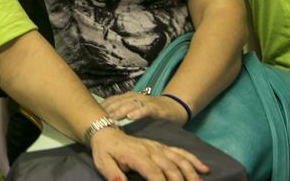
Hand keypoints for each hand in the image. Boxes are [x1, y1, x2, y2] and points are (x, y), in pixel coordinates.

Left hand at [89, 126, 207, 180]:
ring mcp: (158, 148)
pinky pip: (180, 152)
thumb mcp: (103, 163)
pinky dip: (193, 160)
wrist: (107, 132)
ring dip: (190, 174)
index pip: (154, 173)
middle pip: (170, 169)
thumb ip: (113, 174)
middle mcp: (151, 150)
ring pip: (179, 160)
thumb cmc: (105, 151)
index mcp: (137, 156)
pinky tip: (204, 169)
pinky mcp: (162, 147)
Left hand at [102, 91, 190, 123]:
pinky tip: (130, 117)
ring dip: (119, 111)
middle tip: (98, 119)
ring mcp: (144, 101)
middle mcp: (134, 97)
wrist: (173, 108)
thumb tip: (106, 125)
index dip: (102, 108)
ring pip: (129, 104)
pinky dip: (138, 112)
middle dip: (107, 110)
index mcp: (127, 98)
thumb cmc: (151, 112)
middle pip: (117, 102)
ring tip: (111, 119)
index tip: (92, 116)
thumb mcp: (134, 112)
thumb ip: (122, 115)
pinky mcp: (155, 107)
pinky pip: (145, 109)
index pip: (111, 101)